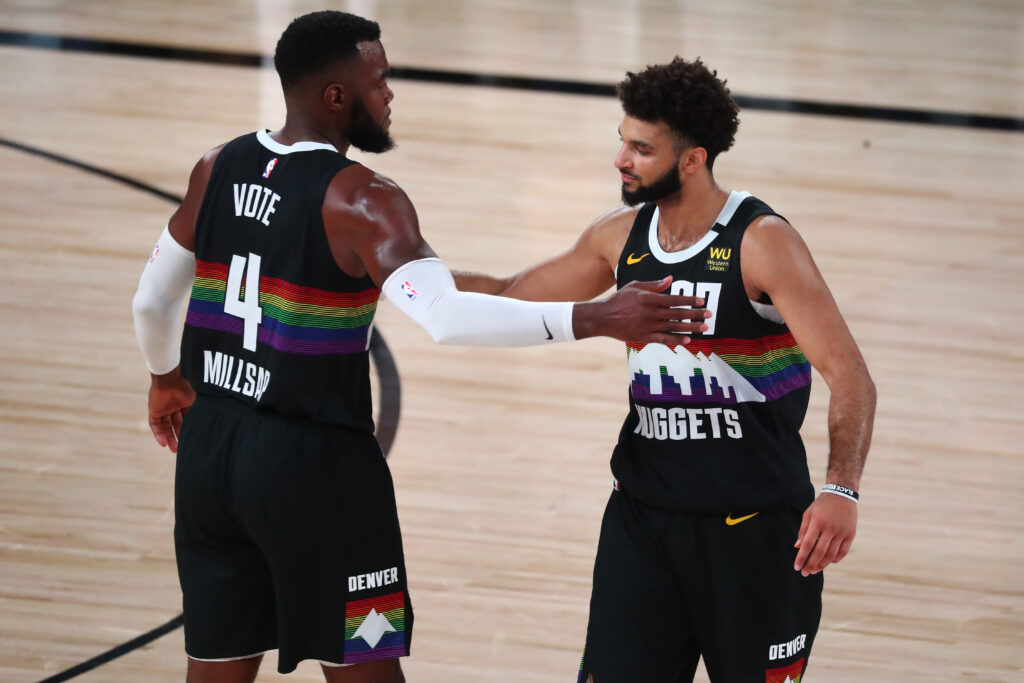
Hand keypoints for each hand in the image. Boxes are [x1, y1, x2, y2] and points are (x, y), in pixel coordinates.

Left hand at [148, 367, 195, 452]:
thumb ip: (201, 410)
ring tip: (173, 449)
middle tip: (182, 449)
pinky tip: (163, 443)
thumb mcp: (197, 401)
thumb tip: (214, 422)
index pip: (186, 420)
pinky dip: (158, 434)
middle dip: (179, 437)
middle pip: (176, 425)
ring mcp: (164, 408)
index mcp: (185, 403)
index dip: (189, 430)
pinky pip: (155, 424)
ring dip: (169, 438)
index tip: (193, 440)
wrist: (170, 378)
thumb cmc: (186, 386)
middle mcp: (175, 406)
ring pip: (165, 427)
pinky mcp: (154, 410)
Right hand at [574, 276, 710, 343]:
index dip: (689, 300)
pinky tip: (688, 341)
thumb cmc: (619, 299)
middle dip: (695, 314)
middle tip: (709, 315)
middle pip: (677, 313)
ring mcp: (648, 326)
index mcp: (649, 298)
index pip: (674, 299)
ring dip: (690, 328)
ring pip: (673, 327)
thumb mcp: (635, 287)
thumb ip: (654, 284)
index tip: (701, 301)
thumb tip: (670, 279)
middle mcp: (651, 312)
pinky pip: (663, 339)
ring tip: (704, 328)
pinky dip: (676, 340)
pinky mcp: (644, 337)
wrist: (603, 318)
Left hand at [793, 492, 857, 575]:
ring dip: (822, 565)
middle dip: (811, 565)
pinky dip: (835, 559)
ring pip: (831, 554)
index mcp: (817, 522)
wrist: (842, 495)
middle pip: (819, 552)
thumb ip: (803, 530)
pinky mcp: (851, 535)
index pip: (807, 544)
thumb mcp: (808, 513)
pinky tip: (828, 562)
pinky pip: (843, 552)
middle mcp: (830, 528)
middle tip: (805, 573)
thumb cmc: (821, 505)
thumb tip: (797, 546)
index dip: (801, 557)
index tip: (797, 567)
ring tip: (814, 570)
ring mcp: (842, 532)